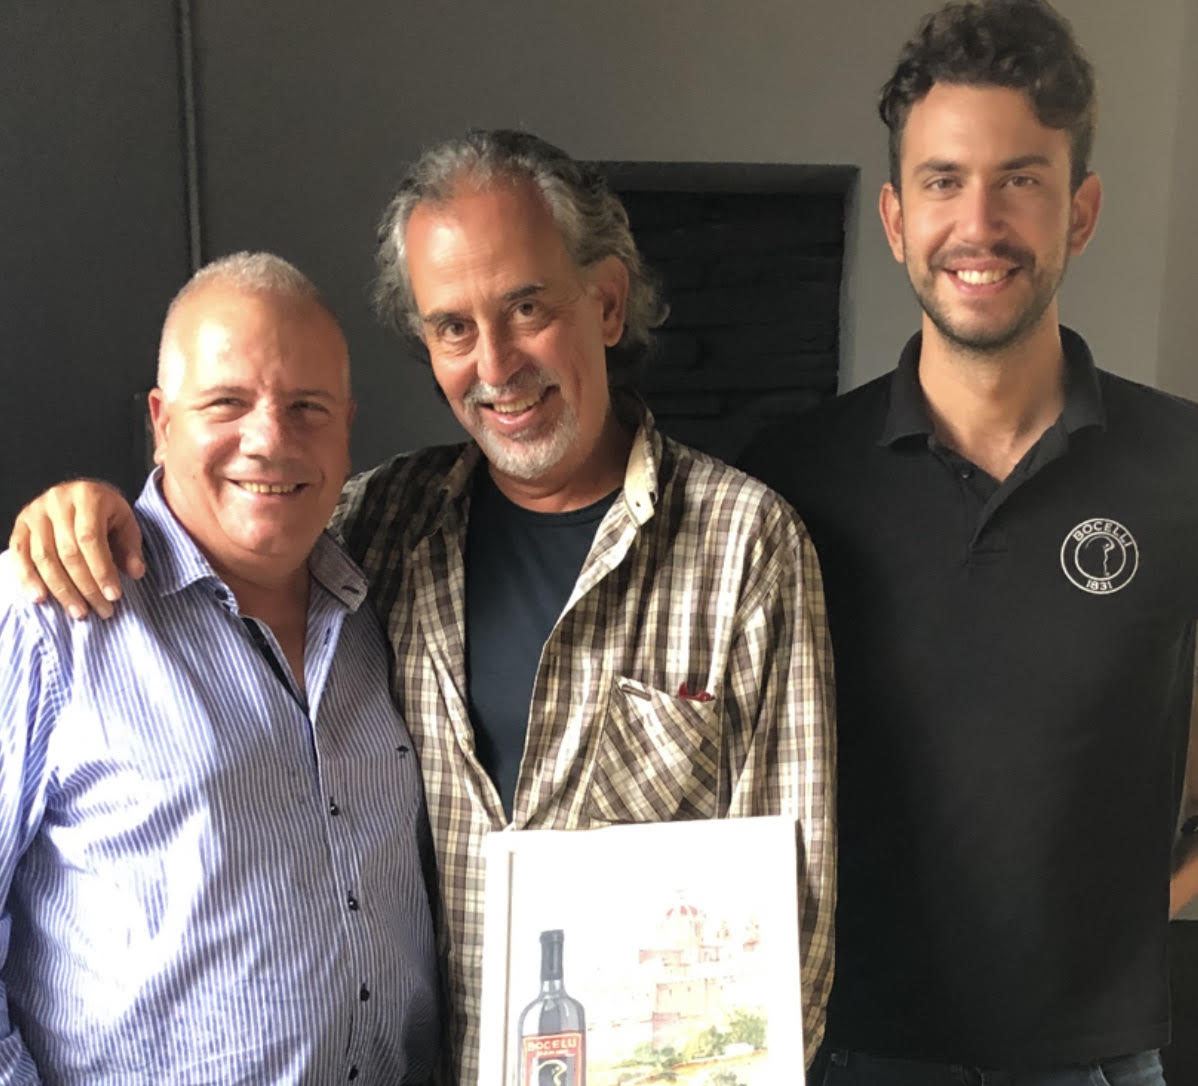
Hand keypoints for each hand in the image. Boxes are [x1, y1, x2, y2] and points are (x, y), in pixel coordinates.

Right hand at [8, 481, 143, 618]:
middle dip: (86, 586)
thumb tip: (135, 573)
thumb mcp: (126, 523)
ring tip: (79, 611)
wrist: (80, 493)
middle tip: (102, 609)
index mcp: (87, 496)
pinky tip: (41, 598)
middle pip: (68, 552)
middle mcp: (57, 501)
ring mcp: (35, 512)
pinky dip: (28, 578)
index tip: (114, 596)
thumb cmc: (106, 512)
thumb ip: (131, 548)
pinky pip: (19, 554)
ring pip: (44, 557)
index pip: (91, 539)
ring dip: (61, 589)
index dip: (102, 570)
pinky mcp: (20, 524)